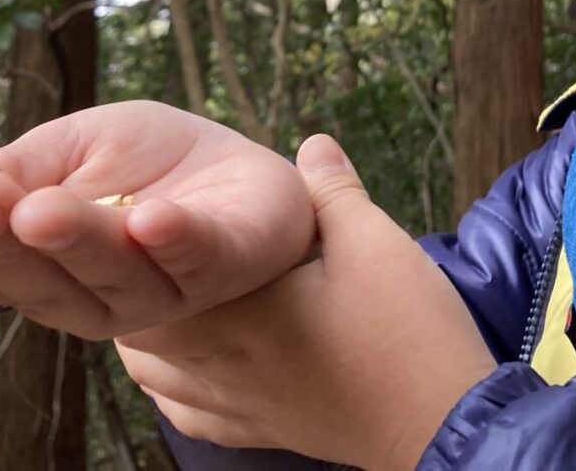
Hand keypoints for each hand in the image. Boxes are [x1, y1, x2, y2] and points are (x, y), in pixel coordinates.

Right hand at [0, 101, 314, 338]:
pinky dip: (175, 240)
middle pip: (47, 281)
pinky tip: (151, 220)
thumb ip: (17, 176)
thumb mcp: (72, 150)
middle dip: (7, 243)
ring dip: (78, 241)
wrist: (237, 171)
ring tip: (44, 209)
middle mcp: (100, 290)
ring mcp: (162, 287)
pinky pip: (196, 259)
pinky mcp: (221, 266)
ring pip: (113, 275)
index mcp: (54, 265)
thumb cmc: (148, 163)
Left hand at [116, 134, 495, 469]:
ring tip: (171, 300)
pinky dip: (176, 385)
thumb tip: (312, 144)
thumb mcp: (374, 243)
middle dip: (137, 291)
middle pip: (138, 330)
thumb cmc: (405, 334)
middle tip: (149, 254)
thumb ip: (334, 190)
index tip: (135, 219)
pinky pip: (186, 412)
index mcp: (232, 312)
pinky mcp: (256, 432)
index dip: (130, 251)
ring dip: (151, 337)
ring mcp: (233, 406)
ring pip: (154, 375)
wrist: (445, 426)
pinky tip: (193, 364)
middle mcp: (216, 364)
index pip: (145, 284)